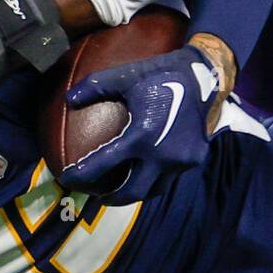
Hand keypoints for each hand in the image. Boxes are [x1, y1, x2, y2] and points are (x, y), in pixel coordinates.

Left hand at [59, 45, 221, 204]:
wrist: (205, 76)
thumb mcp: (125, 75)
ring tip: (120, 189)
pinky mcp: (194, 159)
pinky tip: (146, 172)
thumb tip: (69, 99)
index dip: (82, 175)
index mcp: (140, 136)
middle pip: (131, 192)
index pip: (104, 165)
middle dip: (110, 198)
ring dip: (135, 192)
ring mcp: (180, 161)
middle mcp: (161, 155)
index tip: (68, 179)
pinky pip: (170, 177)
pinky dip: (155, 179)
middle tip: (96, 194)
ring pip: (153, 189)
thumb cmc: (160, 74)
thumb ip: (94, 86)